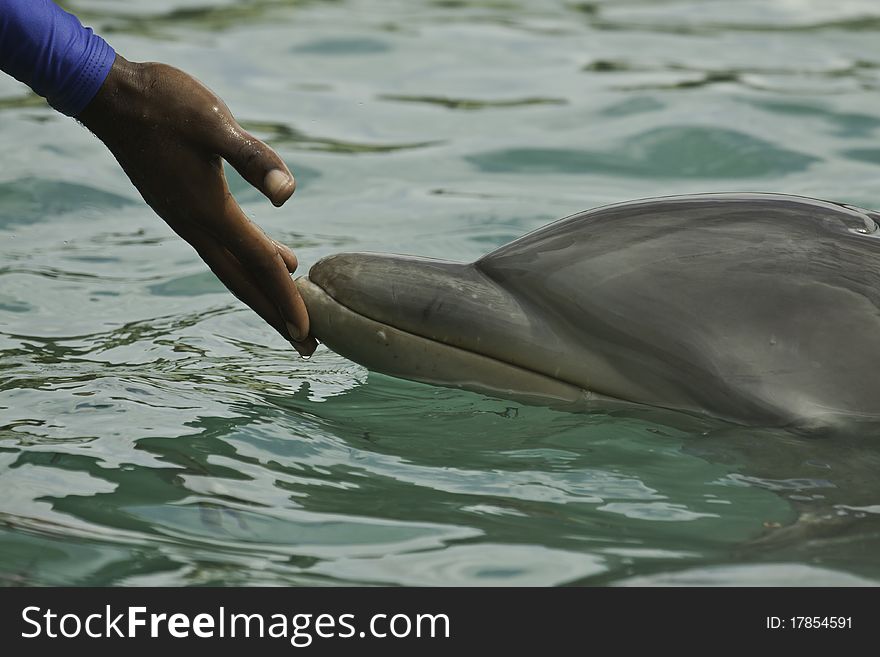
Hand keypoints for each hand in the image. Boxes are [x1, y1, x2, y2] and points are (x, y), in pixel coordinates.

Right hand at [78, 55, 316, 355]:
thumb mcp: (214, 122)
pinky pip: (225, 250)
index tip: (309, 331)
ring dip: (265, 295)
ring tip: (294, 316)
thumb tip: (287, 195)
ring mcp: (188, 220)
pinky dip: (252, 264)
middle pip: (245, 284)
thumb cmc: (165, 103)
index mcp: (211, 211)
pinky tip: (276, 259)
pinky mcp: (184, 210)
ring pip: (234, 270)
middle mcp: (197, 226)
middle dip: (276, 316)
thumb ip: (253, 157)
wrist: (111, 97)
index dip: (287, 299)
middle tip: (307, 348)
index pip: (260, 265)